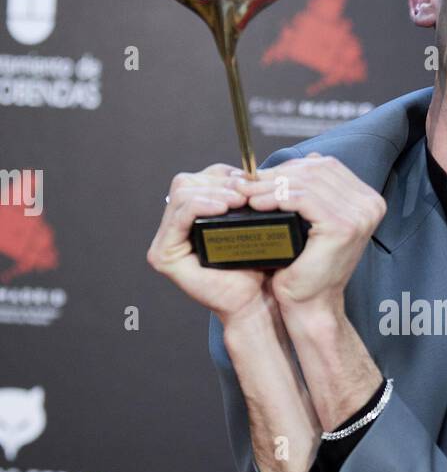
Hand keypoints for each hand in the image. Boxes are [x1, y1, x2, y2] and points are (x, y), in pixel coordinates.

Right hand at [146, 163, 269, 322]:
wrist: (257, 301)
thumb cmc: (258, 267)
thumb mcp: (252, 223)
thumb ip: (245, 197)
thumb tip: (254, 170)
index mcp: (194, 216)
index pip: (202, 179)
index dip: (226, 175)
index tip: (251, 181)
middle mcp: (176, 226)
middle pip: (188, 182)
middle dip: (220, 182)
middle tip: (246, 191)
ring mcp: (167, 240)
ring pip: (183, 193)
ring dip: (214, 192)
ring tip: (238, 200)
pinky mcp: (164, 253)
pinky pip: (179, 215)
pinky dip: (201, 205)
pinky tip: (223, 207)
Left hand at [247, 153, 386, 317]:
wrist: (311, 304)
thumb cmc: (307, 267)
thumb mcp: (314, 222)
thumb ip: (315, 192)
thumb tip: (303, 159)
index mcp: (368, 200)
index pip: (326, 166)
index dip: (290, 167)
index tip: (260, 175)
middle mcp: (370, 204)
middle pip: (316, 170)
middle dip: (277, 174)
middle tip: (246, 181)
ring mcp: (360, 215)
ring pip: (306, 182)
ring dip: (270, 185)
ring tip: (246, 193)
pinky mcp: (343, 226)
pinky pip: (302, 199)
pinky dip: (275, 197)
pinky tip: (257, 204)